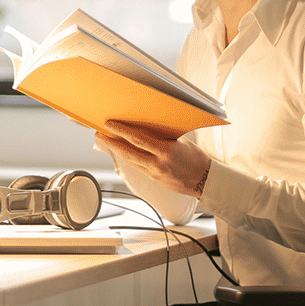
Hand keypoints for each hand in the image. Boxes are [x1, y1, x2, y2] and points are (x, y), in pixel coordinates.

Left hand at [96, 120, 210, 197]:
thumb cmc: (196, 159)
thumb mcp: (182, 142)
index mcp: (166, 151)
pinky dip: (128, 158)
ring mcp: (155, 173)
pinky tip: (121, 151)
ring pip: (130, 160)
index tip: (110, 124)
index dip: (121, 131)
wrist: (205, 181)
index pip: (138, 139)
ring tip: (106, 140)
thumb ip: (164, 136)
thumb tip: (148, 127)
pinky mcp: (154, 179)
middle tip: (99, 133)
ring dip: (116, 150)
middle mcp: (158, 163)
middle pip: (128, 152)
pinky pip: (137, 166)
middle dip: (111, 142)